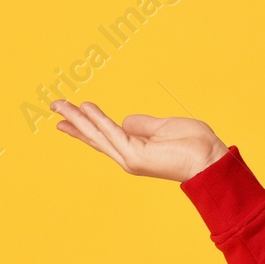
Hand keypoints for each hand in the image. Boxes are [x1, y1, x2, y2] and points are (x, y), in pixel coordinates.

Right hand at [50, 100, 229, 182]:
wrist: (210, 158)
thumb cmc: (194, 144)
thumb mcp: (164, 127)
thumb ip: (143, 125)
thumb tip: (125, 121)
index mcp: (135, 149)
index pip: (103, 136)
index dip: (84, 125)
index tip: (66, 117)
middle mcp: (129, 156)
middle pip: (94, 137)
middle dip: (73, 121)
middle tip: (53, 106)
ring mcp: (131, 158)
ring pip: (98, 134)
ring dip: (78, 118)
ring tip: (59, 104)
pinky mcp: (136, 155)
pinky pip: (112, 132)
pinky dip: (98, 120)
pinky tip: (85, 108)